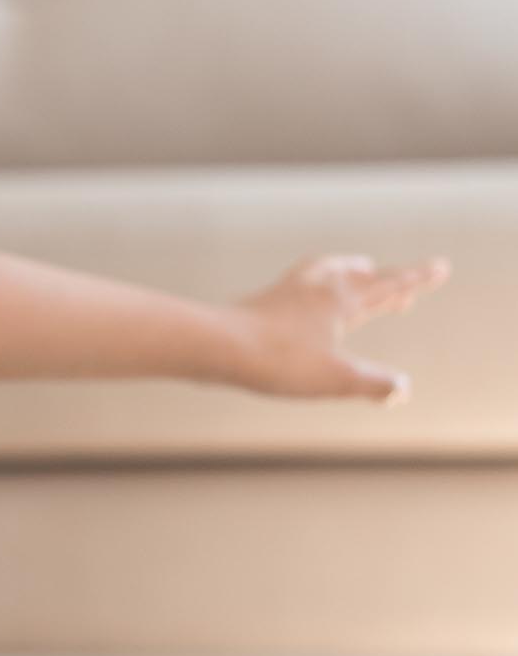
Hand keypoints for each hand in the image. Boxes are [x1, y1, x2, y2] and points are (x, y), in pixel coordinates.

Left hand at [225, 253, 449, 401]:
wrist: (216, 344)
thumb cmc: (276, 360)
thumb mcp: (334, 379)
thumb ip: (372, 384)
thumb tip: (402, 390)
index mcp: (342, 301)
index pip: (389, 287)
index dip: (416, 280)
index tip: (440, 266)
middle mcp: (317, 287)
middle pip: (363, 278)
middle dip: (390, 281)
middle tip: (407, 285)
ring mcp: (287, 290)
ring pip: (329, 270)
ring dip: (350, 269)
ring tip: (360, 266)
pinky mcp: (262, 299)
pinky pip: (299, 282)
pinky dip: (315, 279)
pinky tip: (303, 290)